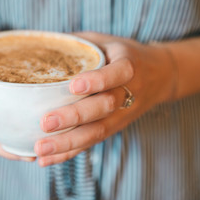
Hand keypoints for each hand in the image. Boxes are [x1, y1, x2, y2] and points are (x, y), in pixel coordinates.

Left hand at [34, 32, 174, 165]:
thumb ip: (80, 42)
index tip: (74, 85)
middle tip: (46, 122)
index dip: (98, 80)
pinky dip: (69, 153)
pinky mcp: (115, 128)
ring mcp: (122, 115)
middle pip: (104, 107)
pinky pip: (93, 142)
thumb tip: (41, 40)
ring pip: (98, 131)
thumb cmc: (123, 54)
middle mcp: (129, 92)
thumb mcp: (107, 40)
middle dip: (75, 116)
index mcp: (129, 65)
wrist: (159, 75)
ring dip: (68, 142)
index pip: (118, 73)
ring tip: (40, 148)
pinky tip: (47, 159)